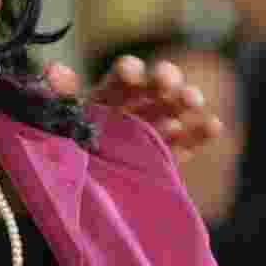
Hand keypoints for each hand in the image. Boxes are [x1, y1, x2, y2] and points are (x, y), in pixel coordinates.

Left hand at [44, 55, 220, 161]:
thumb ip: (57, 97)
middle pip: (153, 86)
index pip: (121, 77)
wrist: (69, 196)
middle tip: (166, 82)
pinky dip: (201, 133)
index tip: (129, 74)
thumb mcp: (53, 123)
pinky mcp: (165, 157)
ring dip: (185, 98)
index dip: (128, 70)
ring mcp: (151, 131)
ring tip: (190, 99)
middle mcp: (132, 109)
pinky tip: (212, 124)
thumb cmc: (57, 152)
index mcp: (104, 97)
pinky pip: (187, 143)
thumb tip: (55, 69)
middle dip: (163, 78)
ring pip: (174, 109)